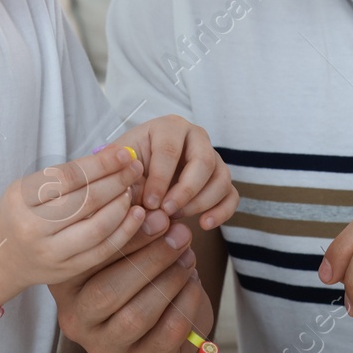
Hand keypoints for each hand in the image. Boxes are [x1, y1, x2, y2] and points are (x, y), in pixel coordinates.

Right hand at [0, 146, 148, 303]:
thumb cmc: (19, 214)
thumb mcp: (28, 188)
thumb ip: (67, 174)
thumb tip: (113, 154)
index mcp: (21, 199)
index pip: (68, 177)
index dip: (101, 164)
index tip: (124, 153)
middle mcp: (33, 227)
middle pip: (86, 200)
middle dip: (117, 180)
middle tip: (136, 167)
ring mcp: (50, 253)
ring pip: (98, 227)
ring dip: (123, 204)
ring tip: (132, 189)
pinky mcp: (66, 271)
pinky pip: (103, 250)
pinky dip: (125, 230)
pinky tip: (136, 214)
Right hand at [50, 220, 212, 352]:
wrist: (164, 311)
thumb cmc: (139, 268)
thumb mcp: (132, 243)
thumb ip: (138, 225)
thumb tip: (158, 214)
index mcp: (64, 284)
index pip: (88, 260)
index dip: (125, 235)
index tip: (156, 214)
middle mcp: (75, 321)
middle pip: (107, 292)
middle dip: (152, 259)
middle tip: (180, 235)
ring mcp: (104, 349)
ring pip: (135, 317)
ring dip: (170, 281)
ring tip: (188, 259)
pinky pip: (165, 334)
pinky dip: (186, 303)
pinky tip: (193, 284)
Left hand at [117, 115, 237, 235]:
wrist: (135, 176)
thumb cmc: (127, 170)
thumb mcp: (120, 173)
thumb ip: (130, 190)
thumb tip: (154, 214)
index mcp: (168, 128)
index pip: (170, 150)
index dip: (160, 179)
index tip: (149, 203)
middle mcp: (196, 137)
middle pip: (204, 160)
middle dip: (186, 191)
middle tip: (167, 211)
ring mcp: (212, 157)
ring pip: (222, 178)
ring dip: (201, 202)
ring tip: (176, 217)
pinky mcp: (220, 179)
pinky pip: (231, 195)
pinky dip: (222, 212)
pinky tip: (204, 224)